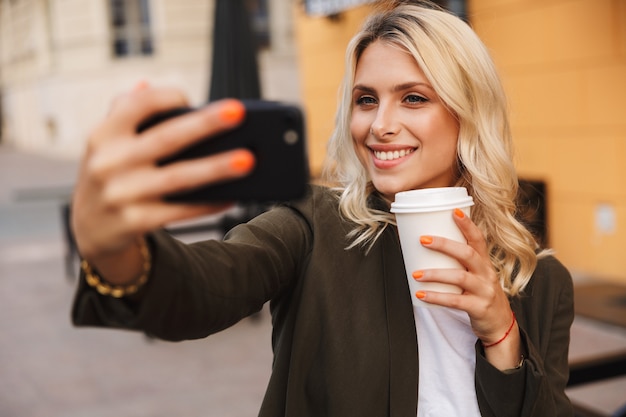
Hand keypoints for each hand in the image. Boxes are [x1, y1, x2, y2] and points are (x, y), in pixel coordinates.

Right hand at [71, 83, 254, 275]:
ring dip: (216, 168)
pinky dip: (207, 204)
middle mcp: (109, 162)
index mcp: (103, 135)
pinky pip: (180, 211)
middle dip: (205, 124)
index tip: (193, 97)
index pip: (138, 105)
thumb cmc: (110, 174)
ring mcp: (122, 194)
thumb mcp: (106, 143)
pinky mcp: (134, 222)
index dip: (167, 96)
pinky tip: (232, 196)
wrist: (89, 229)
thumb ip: (123, 112)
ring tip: (248, 160)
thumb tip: (146, 84)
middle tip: (239, 113)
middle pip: (166, 139)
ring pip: (179, 178)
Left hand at [412, 208, 521, 368]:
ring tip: (416, 273)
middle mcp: (487, 274)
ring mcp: (484, 291)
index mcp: (484, 262)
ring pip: (460, 277)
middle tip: (422, 239)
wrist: (499, 325)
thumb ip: (457, 263)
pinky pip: (455, 301)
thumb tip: (423, 247)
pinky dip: (436, 297)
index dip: (467, 224)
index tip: (453, 211)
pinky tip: (421, 294)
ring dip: (435, 274)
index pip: (478, 239)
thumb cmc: (479, 295)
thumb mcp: (475, 275)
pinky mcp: (479, 308)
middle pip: (467, 254)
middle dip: (444, 244)